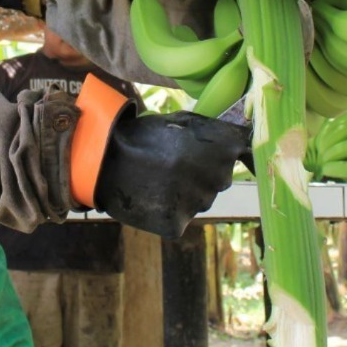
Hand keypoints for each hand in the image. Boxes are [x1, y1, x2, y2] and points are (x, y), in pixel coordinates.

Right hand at [94, 111, 251, 239]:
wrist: (103, 161)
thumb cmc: (144, 137)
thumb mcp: (181, 121)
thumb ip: (213, 131)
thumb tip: (241, 137)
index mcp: (220, 149)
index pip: (243, 151)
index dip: (229, 150)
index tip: (217, 151)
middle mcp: (214, 179)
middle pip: (220, 178)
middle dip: (204, 172)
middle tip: (174, 163)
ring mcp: (196, 204)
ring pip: (200, 199)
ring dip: (186, 192)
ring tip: (159, 179)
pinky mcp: (176, 225)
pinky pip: (181, 218)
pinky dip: (169, 210)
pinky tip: (152, 196)